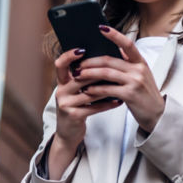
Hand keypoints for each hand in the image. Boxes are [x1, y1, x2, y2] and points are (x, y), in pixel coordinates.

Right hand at [48, 47, 122, 178]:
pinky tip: (119, 101)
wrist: (69, 133)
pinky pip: (94, 107)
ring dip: (107, 88)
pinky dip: (108, 104)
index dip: (69, 55)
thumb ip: (84, 77)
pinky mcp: (73, 116)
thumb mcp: (76, 91)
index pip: (60, 63)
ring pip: (89, 92)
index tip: (82, 48)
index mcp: (62, 82)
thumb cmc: (77, 107)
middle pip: (80, 76)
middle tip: (115, 66)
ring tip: (121, 83)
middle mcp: (61, 91)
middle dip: (98, 71)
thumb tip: (103, 59)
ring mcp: (66, 104)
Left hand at [75, 26, 164, 132]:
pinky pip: (107, 89)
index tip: (101, 28)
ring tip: (78, 76)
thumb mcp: (140, 75)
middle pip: (110, 60)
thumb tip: (108, 53)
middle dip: (91, 62)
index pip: (128, 44)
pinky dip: (95, 89)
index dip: (115, 35)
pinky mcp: (130, 94)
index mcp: (140, 62)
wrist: (157, 114)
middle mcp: (138, 69)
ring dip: (89, 74)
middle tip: (78, 64)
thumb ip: (127, 64)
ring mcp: (135, 81)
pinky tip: (87, 90)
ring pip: (106, 73)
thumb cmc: (144, 94)